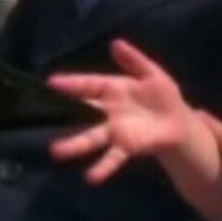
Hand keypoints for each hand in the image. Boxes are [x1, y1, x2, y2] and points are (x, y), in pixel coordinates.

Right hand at [48, 39, 194, 183]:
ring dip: (76, 144)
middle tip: (43, 115)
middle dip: (65, 114)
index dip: (72, 83)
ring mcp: (115, 131)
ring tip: (57, 152)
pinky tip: (92, 177)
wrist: (178, 121)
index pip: (89, 84)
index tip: (52, 82)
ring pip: (92, 137)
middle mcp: (108, 111)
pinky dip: (103, 167)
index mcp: (113, 89)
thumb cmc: (162, 95)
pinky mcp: (126, 147)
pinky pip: (113, 157)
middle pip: (83, 113)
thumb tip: (116, 43)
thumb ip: (134, 60)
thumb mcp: (152, 73)